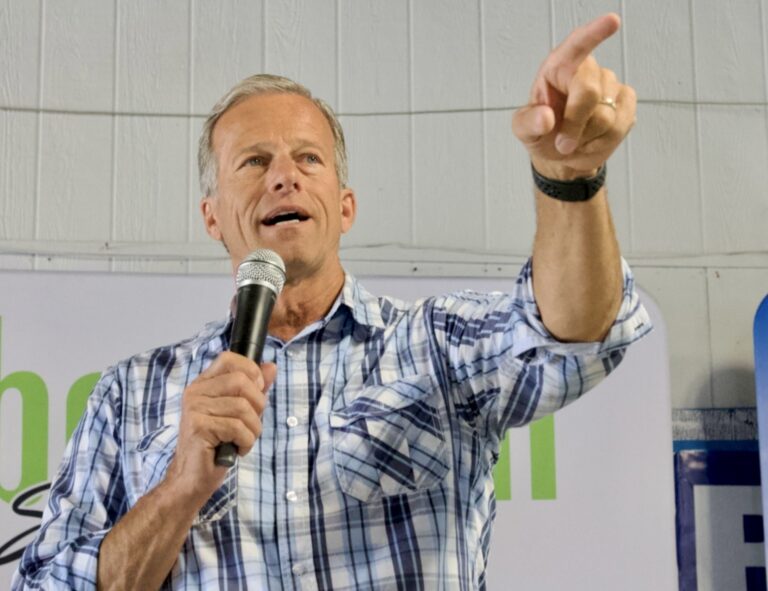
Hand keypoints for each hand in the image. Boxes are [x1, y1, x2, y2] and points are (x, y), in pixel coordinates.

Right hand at [162, 352, 275, 504]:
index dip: (251, 371)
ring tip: (243, 440)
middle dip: (257, 405)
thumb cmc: (217, 445)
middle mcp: (196, 392)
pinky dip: (247, 442)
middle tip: (250, 424)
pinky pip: (238, 427)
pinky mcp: (198, 427)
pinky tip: (237, 449)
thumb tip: (271, 366)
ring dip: (253, 429)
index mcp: (204, 384)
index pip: (229, 358)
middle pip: (241, 381)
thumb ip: (255, 388)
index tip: (256, 392)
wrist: (191, 478)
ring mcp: (195, 408)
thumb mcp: (239, 412)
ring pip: (243, 407)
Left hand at [512, 13, 635, 179]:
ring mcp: (611, 86)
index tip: (612, 20)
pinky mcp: (626, 103)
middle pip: (589, 93)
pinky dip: (603, 140)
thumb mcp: (524, 130)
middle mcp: (588, 71)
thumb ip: (528, 123)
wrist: (564, 155)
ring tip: (577, 137)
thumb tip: (546, 118)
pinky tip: (592, 139)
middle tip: (563, 143)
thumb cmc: (543, 134)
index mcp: (559, 67)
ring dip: (587, 136)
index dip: (594, 33)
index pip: (578, 44)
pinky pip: (620, 124)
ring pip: (606, 115)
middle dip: (574, 124)